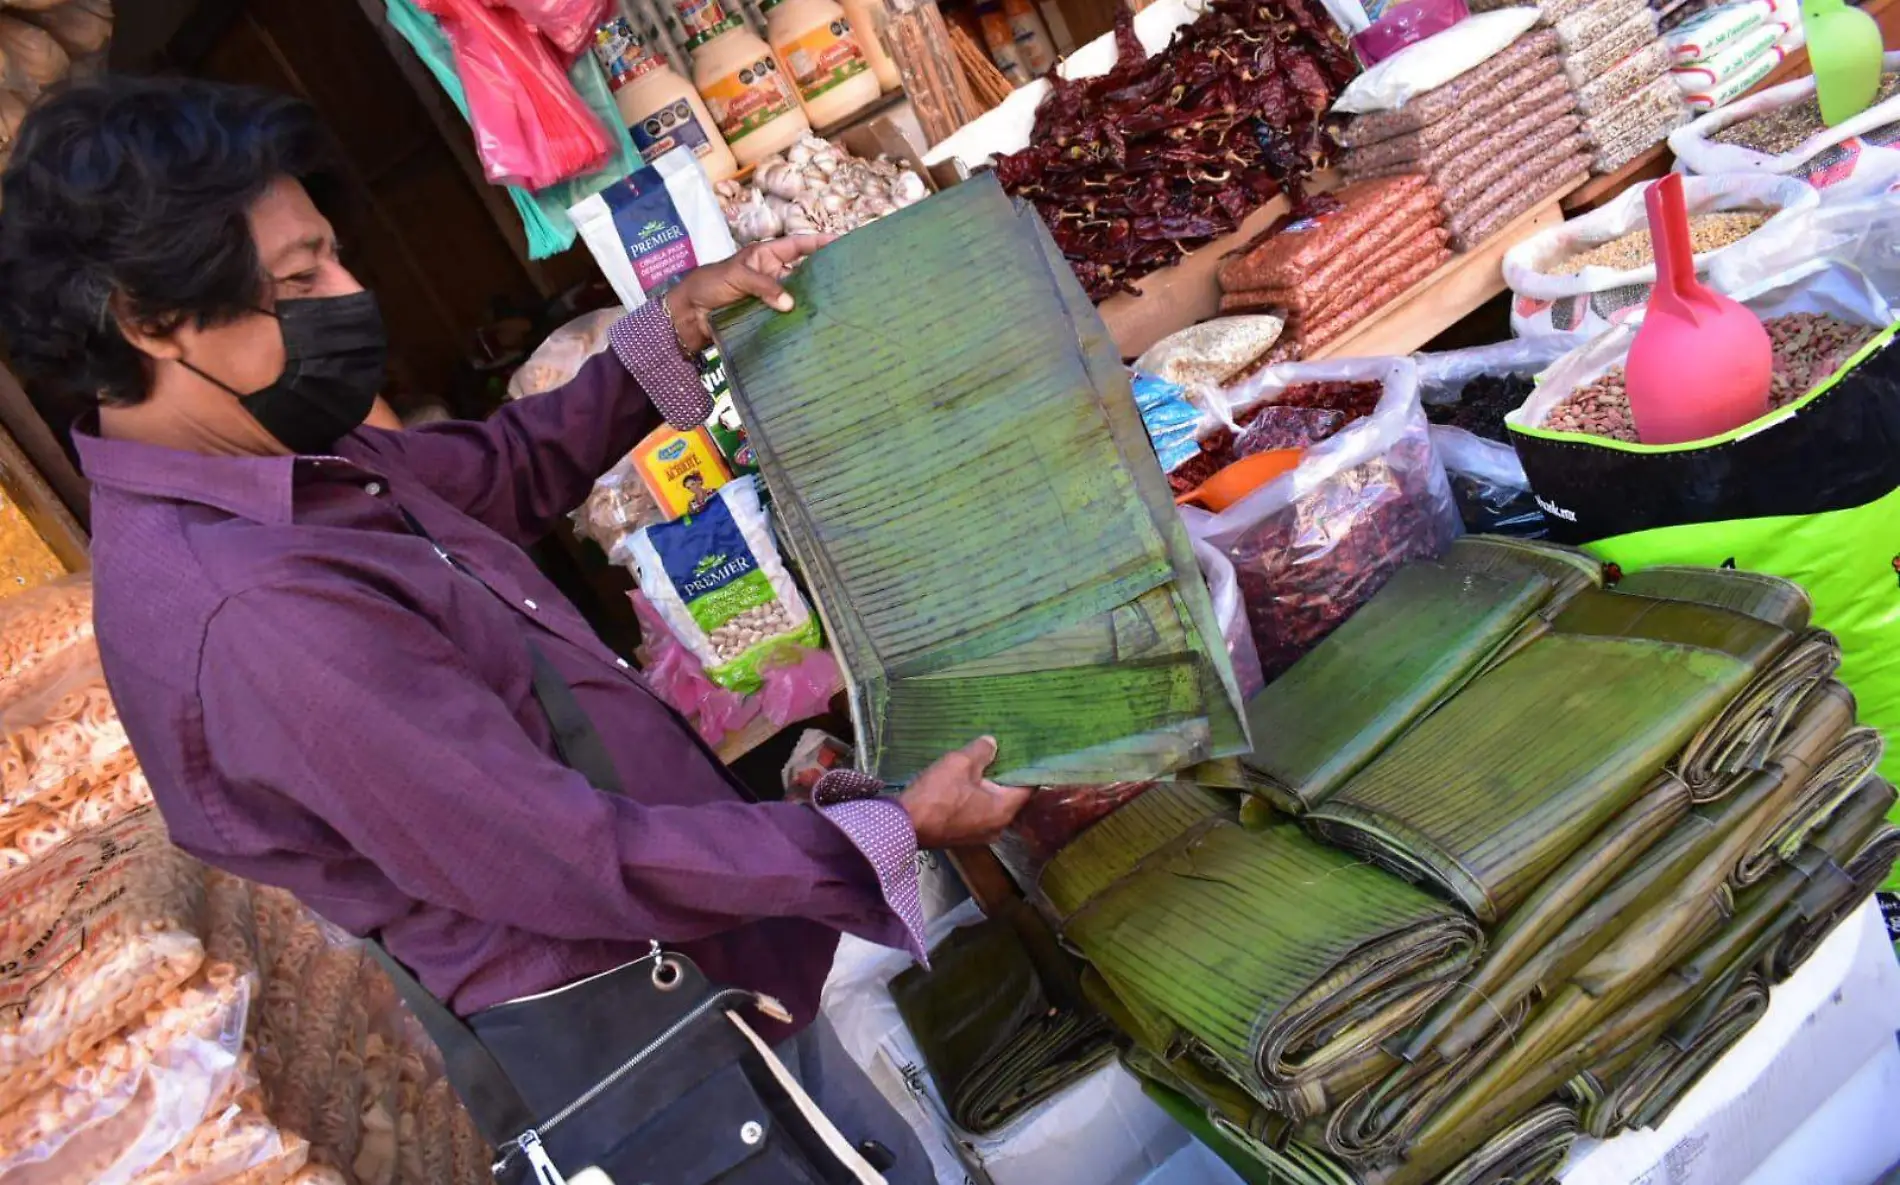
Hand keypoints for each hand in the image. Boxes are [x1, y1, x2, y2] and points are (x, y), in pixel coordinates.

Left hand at [663, 234, 834, 351]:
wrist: (689, 313)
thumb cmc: (709, 284)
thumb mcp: (737, 276)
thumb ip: (764, 286)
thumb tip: (790, 304)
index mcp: (767, 256)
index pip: (798, 245)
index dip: (818, 243)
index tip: (841, 242)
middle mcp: (773, 274)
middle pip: (803, 273)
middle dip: (822, 276)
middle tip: (847, 280)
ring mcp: (770, 296)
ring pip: (797, 297)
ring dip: (810, 302)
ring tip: (835, 307)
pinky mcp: (766, 316)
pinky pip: (786, 317)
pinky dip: (797, 321)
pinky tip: (813, 326)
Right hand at [899, 737, 1031, 848]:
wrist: (903, 827)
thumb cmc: (936, 795)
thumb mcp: (959, 763)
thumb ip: (981, 751)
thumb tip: (992, 744)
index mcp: (1004, 810)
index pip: (1028, 786)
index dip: (1027, 767)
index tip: (1024, 751)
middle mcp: (998, 827)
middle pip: (1011, 797)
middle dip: (1006, 776)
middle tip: (1003, 753)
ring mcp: (981, 835)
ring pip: (993, 806)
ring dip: (989, 788)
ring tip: (983, 765)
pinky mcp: (964, 837)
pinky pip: (979, 814)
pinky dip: (977, 799)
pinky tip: (966, 783)